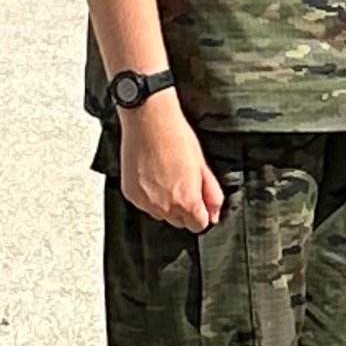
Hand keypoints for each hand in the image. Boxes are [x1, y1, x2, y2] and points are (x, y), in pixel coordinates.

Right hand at [117, 93, 222, 229]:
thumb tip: (214, 214)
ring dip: (166, 203)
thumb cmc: (176, 137)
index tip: (199, 201)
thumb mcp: (203, 166)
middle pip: (179, 222)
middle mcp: (164, 208)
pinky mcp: (130, 194)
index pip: (198, 226)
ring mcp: (145, 202)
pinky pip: (144, 204)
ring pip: (161, 214)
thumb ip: (211, 195)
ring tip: (167, 176)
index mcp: (187, 203)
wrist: (148, 120)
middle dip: (184, 208)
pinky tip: (152, 175)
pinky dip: (149, 195)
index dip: (201, 213)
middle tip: (183, 183)